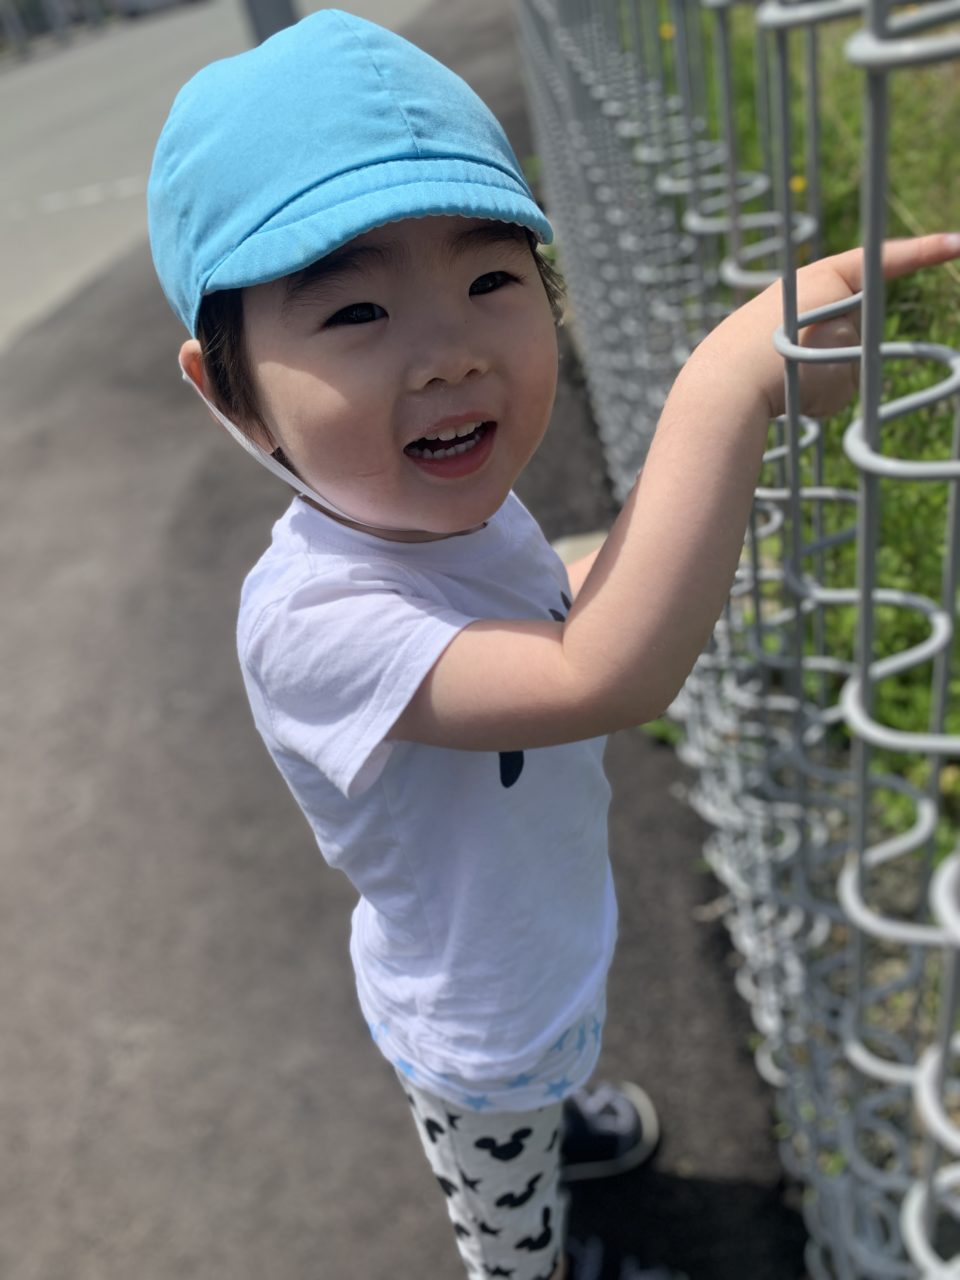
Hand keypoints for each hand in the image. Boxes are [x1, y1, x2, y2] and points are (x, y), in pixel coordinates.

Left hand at [710, 233, 959, 420]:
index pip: (888, 259)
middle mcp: (800, 288)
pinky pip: (799, 374)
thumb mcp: (851, 360)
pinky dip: (798, 390)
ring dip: (824, 378)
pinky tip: (781, 395)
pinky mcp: (755, 345)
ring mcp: (775, 315)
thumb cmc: (794, 367)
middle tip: (821, 372)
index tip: (958, 244)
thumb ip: (859, 360)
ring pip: (828, 356)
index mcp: (828, 277)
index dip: (927, 252)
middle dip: (846, 356)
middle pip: (855, 324)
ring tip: (797, 387)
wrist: (724, 388)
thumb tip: (828, 379)